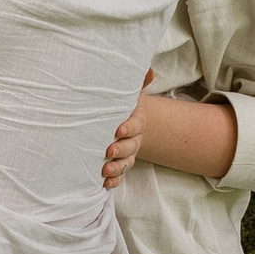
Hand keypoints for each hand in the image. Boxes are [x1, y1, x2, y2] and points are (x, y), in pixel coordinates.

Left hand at [102, 69, 153, 189]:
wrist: (128, 121)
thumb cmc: (126, 105)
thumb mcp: (132, 93)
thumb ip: (140, 81)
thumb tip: (150, 69)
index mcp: (136, 121)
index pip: (135, 125)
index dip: (128, 128)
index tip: (118, 130)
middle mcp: (133, 139)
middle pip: (130, 147)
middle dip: (120, 150)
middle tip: (108, 151)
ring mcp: (127, 154)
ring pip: (125, 163)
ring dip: (116, 168)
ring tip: (105, 170)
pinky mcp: (120, 164)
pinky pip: (120, 176)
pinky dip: (114, 181)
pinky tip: (104, 184)